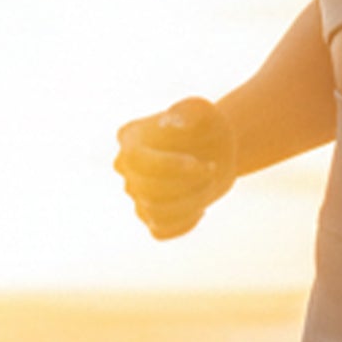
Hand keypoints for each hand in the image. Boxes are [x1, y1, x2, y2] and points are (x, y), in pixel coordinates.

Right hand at [113, 95, 236, 239]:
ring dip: (191, 201)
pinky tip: (200, 206)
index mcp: (130, 137)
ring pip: (155, 212)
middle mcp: (125, 167)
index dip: (168, 166)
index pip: (136, 159)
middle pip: (146, 189)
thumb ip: (188, 112)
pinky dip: (185, 222)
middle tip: (212, 169)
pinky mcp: (150, 217)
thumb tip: (171, 123)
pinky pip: (161, 231)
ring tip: (209, 183)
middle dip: (187, 183)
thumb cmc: (205, 126)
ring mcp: (136, 195)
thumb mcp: (203, 111)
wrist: (216, 149)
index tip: (199, 164)